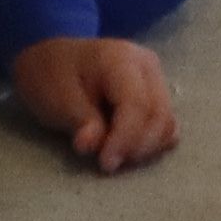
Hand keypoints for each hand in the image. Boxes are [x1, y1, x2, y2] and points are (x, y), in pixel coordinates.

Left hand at [4, 34, 176, 172]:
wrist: (53, 58)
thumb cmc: (53, 75)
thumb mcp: (56, 98)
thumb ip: (79, 121)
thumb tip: (93, 146)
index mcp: (120, 59)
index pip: (137, 104)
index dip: (125, 139)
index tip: (105, 163)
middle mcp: (146, 65)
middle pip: (159, 115)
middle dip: (137, 147)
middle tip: (108, 163)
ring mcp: (155, 78)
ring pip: (167, 122)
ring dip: (145, 147)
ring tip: (115, 156)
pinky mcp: (157, 93)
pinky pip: (165, 123)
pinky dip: (151, 142)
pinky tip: (127, 149)